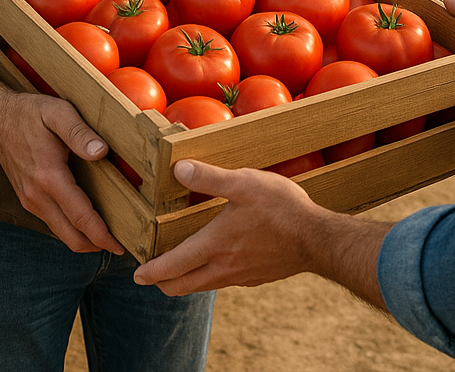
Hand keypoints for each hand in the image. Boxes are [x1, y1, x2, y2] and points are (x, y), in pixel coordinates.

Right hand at [0, 91, 124, 254]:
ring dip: (84, 238)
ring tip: (109, 234)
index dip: (102, 235)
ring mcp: (30, 200)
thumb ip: (80, 133)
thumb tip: (102, 152)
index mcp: (49, 177)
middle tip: (121, 246)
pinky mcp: (28, 199)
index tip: (121, 246)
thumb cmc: (29, 114)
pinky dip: (72, 228)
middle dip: (97, 245)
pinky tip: (87, 219)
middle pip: (71, 236)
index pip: (80, 217)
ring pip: (61, 232)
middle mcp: (37, 196)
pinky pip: (54, 222)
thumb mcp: (58, 113)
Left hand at [134, 161, 391, 306]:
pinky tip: (220, 259)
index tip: (137, 274)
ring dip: (187, 279)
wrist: (317, 239)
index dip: (151, 271)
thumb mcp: (244, 183)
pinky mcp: (257, 277)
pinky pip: (225, 281)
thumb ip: (209, 178)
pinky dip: (211, 275)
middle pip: (183, 286)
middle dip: (163, 282)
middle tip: (152, 275)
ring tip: (181, 265)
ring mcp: (241, 276)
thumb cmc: (281, 208)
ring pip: (203, 285)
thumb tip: (178, 169)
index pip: (173, 266)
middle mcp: (224, 267)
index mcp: (215, 245)